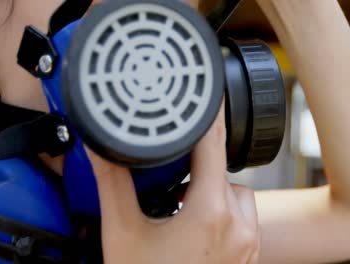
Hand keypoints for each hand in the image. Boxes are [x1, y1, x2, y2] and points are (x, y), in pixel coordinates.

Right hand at [89, 102, 259, 263]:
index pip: (214, 145)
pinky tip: (196, 224)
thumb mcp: (123, 231)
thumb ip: (112, 184)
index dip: (209, 114)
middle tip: (173, 181)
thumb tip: (100, 148)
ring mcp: (248, 242)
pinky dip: (222, 210)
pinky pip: (243, 215)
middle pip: (223, 170)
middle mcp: (238, 224)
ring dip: (212, 190)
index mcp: (209, 211)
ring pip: (236, 192)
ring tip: (182, 207)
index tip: (207, 94)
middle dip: (198, 168)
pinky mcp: (249, 254)